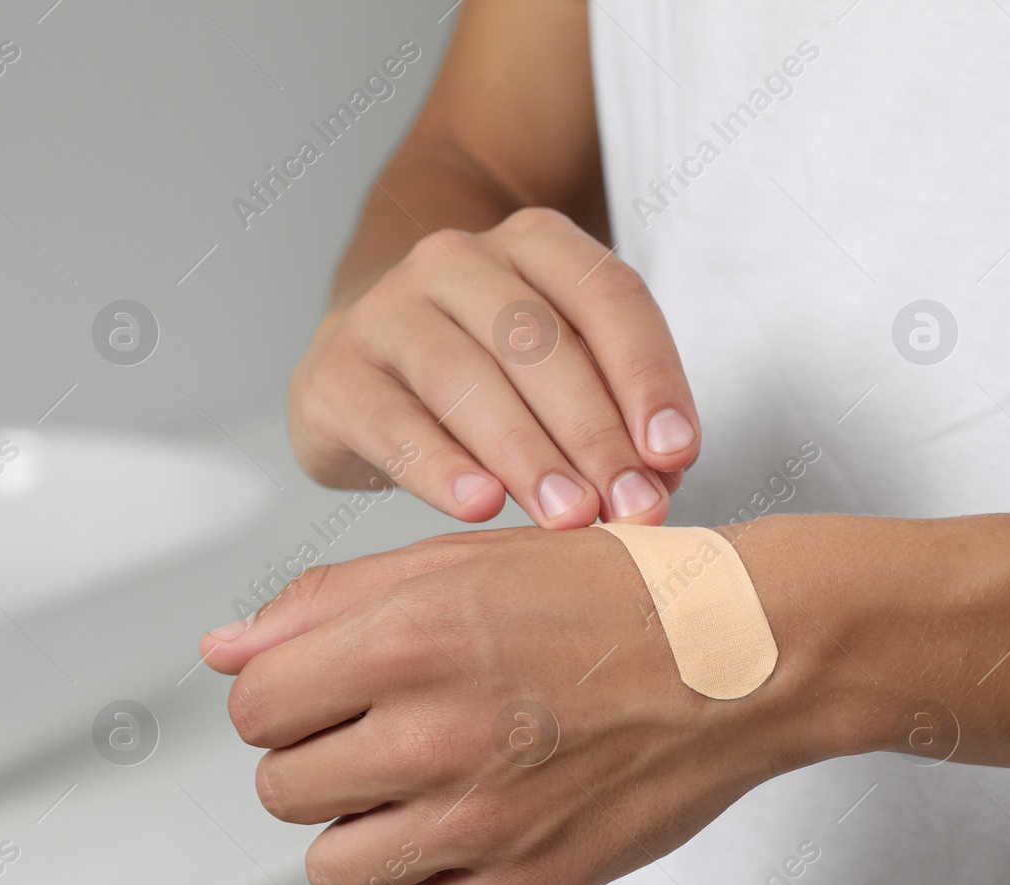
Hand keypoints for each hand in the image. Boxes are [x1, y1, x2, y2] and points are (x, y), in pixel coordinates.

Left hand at [200, 524, 850, 884]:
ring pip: (330, 868)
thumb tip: (224, 648)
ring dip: (358, 831)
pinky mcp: (530, 883)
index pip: (253, 705)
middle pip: (281, 787)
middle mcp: (433, 732)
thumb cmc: (611, 595)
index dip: (279, 696)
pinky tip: (457, 841)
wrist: (744, 654)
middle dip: (315, 759)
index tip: (318, 692)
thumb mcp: (462, 558)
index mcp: (405, 638)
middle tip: (378, 732)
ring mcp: (481, 819)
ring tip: (415, 789)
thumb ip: (329, 601)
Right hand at [288, 208, 700, 528]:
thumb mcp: (557, 376)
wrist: (361, 365)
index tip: (675, 455)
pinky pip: (391, 421)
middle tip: (629, 506)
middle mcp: (456, 260)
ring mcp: (386, 309)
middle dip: (594, 432)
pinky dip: (439, 466)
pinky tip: (479, 504)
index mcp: (533, 244)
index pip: (607, 296)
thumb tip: (656, 488)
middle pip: (538, 341)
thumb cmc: (482, 378)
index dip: (649, 376)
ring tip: (566, 515)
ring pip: (466, 377)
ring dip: (526, 453)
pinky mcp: (334, 373)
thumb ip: (612, 417)